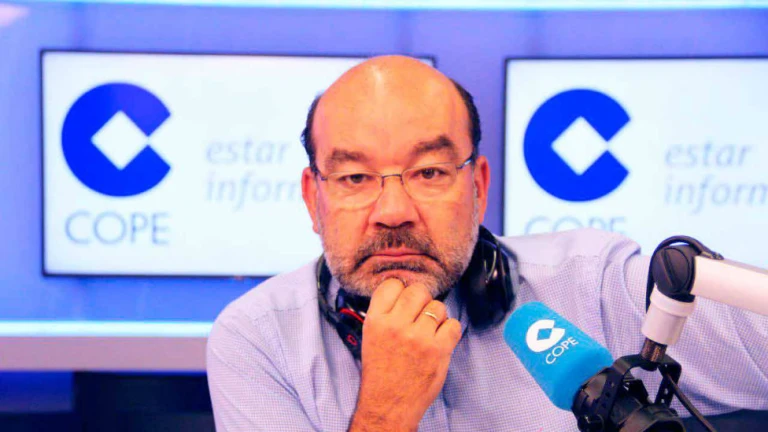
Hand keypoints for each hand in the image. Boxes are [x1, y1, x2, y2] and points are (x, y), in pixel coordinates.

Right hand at [349, 279, 461, 431]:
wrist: (388, 404)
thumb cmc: (381, 372)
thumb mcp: (371, 336)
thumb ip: (387, 313)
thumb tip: (406, 292)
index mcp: (376, 320)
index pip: (392, 284)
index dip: (401, 291)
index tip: (404, 302)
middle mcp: (396, 325)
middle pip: (418, 291)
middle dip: (422, 301)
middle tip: (419, 317)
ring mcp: (418, 337)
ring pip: (438, 307)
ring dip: (437, 317)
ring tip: (428, 333)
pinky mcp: (438, 350)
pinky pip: (453, 325)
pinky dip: (450, 332)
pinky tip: (440, 342)